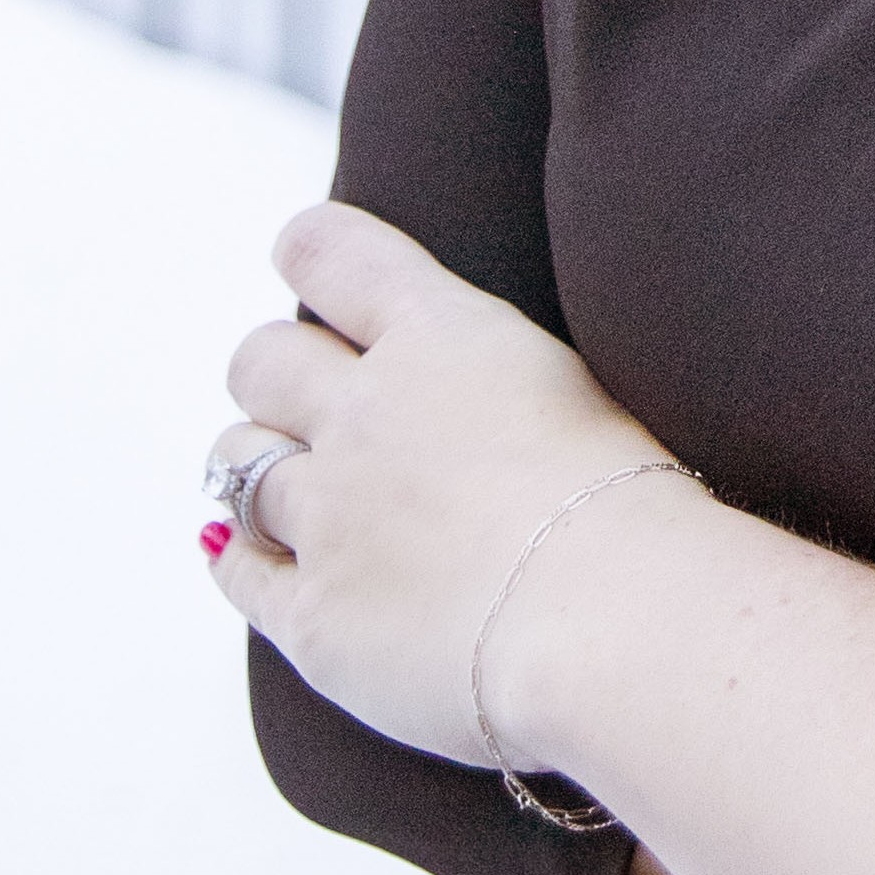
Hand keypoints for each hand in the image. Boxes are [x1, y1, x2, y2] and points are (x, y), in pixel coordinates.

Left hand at [200, 203, 664, 766]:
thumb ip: (498, 377)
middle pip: (262, 359)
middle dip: (275, 375)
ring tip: (297, 491)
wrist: (618, 623)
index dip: (307, 252)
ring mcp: (330, 514)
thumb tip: (472, 401)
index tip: (301, 259)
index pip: (330, 252)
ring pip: (236, 461)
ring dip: (256, 469)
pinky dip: (240, 558)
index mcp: (444, 338)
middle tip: (306, 403)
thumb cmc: (638, 513)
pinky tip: (257, 561)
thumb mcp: (579, 391)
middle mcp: (367, 413)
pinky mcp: (312, 615)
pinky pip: (237, 570)